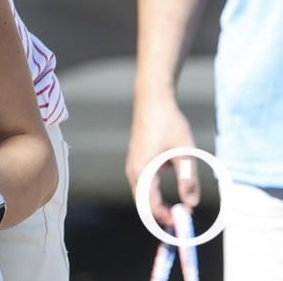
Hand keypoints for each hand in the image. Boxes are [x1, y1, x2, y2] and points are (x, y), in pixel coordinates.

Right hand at [126, 98, 198, 226]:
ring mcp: (133, 165)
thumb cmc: (168, 124)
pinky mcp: (136, 160)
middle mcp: (133, 170)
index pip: (149, 205)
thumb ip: (188, 180)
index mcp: (142, 171)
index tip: (181, 224)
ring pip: (141, 193)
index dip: (165, 218)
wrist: (152, 100)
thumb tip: (192, 204)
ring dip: (155, 204)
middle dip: (158, 215)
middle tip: (178, 221)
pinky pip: (142, 184)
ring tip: (175, 211)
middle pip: (142, 203)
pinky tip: (166, 191)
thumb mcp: (185, 153)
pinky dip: (153, 193)